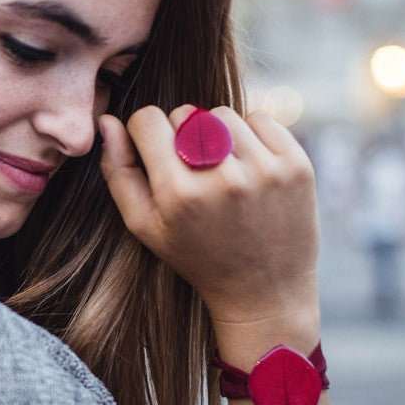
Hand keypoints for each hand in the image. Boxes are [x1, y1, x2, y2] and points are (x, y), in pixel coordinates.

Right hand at [98, 104, 320, 327]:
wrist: (264, 291)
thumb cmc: (196, 255)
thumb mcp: (144, 226)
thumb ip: (119, 172)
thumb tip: (108, 122)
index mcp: (179, 195)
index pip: (148, 120)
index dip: (145, 132)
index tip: (154, 150)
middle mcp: (222, 179)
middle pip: (185, 114)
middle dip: (181, 134)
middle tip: (191, 170)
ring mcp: (265, 170)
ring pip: (222, 114)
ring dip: (216, 134)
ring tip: (220, 170)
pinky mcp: (296, 166)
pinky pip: (260, 119)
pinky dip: (250, 135)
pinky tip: (248, 168)